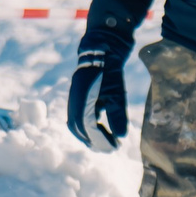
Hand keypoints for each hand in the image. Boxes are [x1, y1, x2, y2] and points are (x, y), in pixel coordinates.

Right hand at [65, 33, 129, 153]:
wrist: (101, 48)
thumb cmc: (110, 69)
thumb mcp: (117, 92)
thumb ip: (117, 114)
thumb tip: (121, 136)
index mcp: (82, 100)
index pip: (89, 127)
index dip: (102, 140)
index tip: (115, 147)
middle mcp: (74, 101)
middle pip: (79, 128)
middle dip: (93, 141)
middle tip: (109, 149)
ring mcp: (74, 98)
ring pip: (76, 123)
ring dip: (88, 135)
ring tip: (103, 142)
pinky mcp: (78, 96)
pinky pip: (78, 115)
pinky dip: (87, 125)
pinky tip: (98, 128)